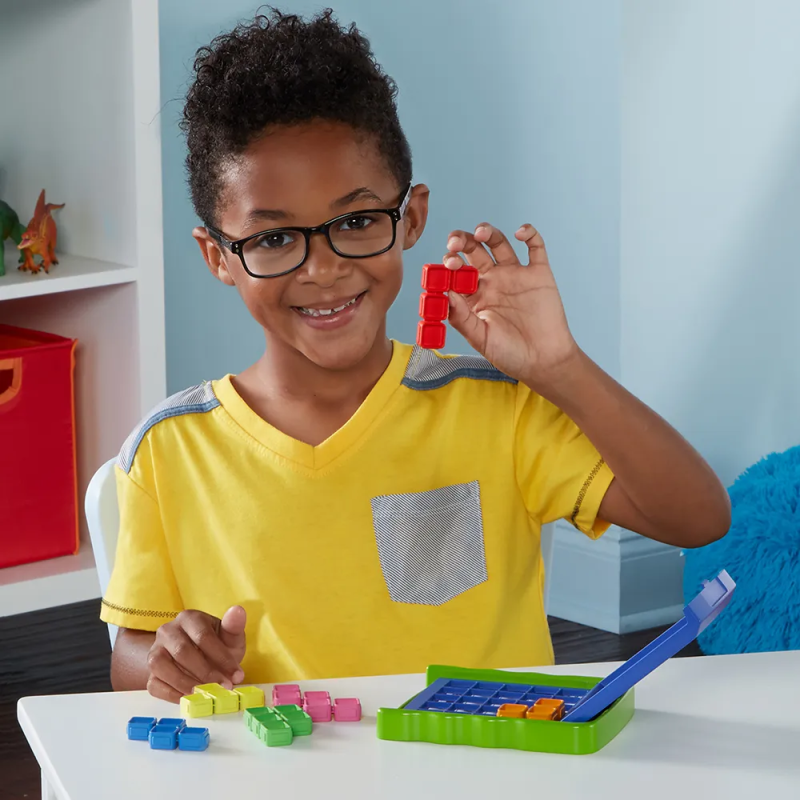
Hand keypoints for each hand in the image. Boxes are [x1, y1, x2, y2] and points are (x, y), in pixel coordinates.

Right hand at [146, 605, 246, 702]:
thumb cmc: (217, 645)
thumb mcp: (230, 637)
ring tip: (206, 694)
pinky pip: (154, 684)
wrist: (200, 658)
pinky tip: (191, 699)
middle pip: (182, 651)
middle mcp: (168, 631)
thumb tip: (238, 611)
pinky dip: (172, 694)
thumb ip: (234, 626)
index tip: (236, 675)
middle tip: (224, 686)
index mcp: (189, 618)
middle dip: (206, 672)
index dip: (221, 657)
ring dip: (185, 683)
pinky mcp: (150, 671)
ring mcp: (155, 650)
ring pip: (161, 666)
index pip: (203, 636)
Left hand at [444, 223, 578, 387]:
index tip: (448, 263)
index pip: (456, 271)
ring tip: (481, 232)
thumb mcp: (479, 338)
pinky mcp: (539, 274)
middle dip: (462, 241)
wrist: (544, 361)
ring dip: (488, 232)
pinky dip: (529, 234)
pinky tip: (520, 232)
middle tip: (456, 242)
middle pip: (474, 251)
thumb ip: (461, 317)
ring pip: (499, 243)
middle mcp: (492, 280)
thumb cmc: (509, 354)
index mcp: (474, 295)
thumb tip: (445, 293)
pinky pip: (535, 247)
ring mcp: (515, 275)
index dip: (450, 262)